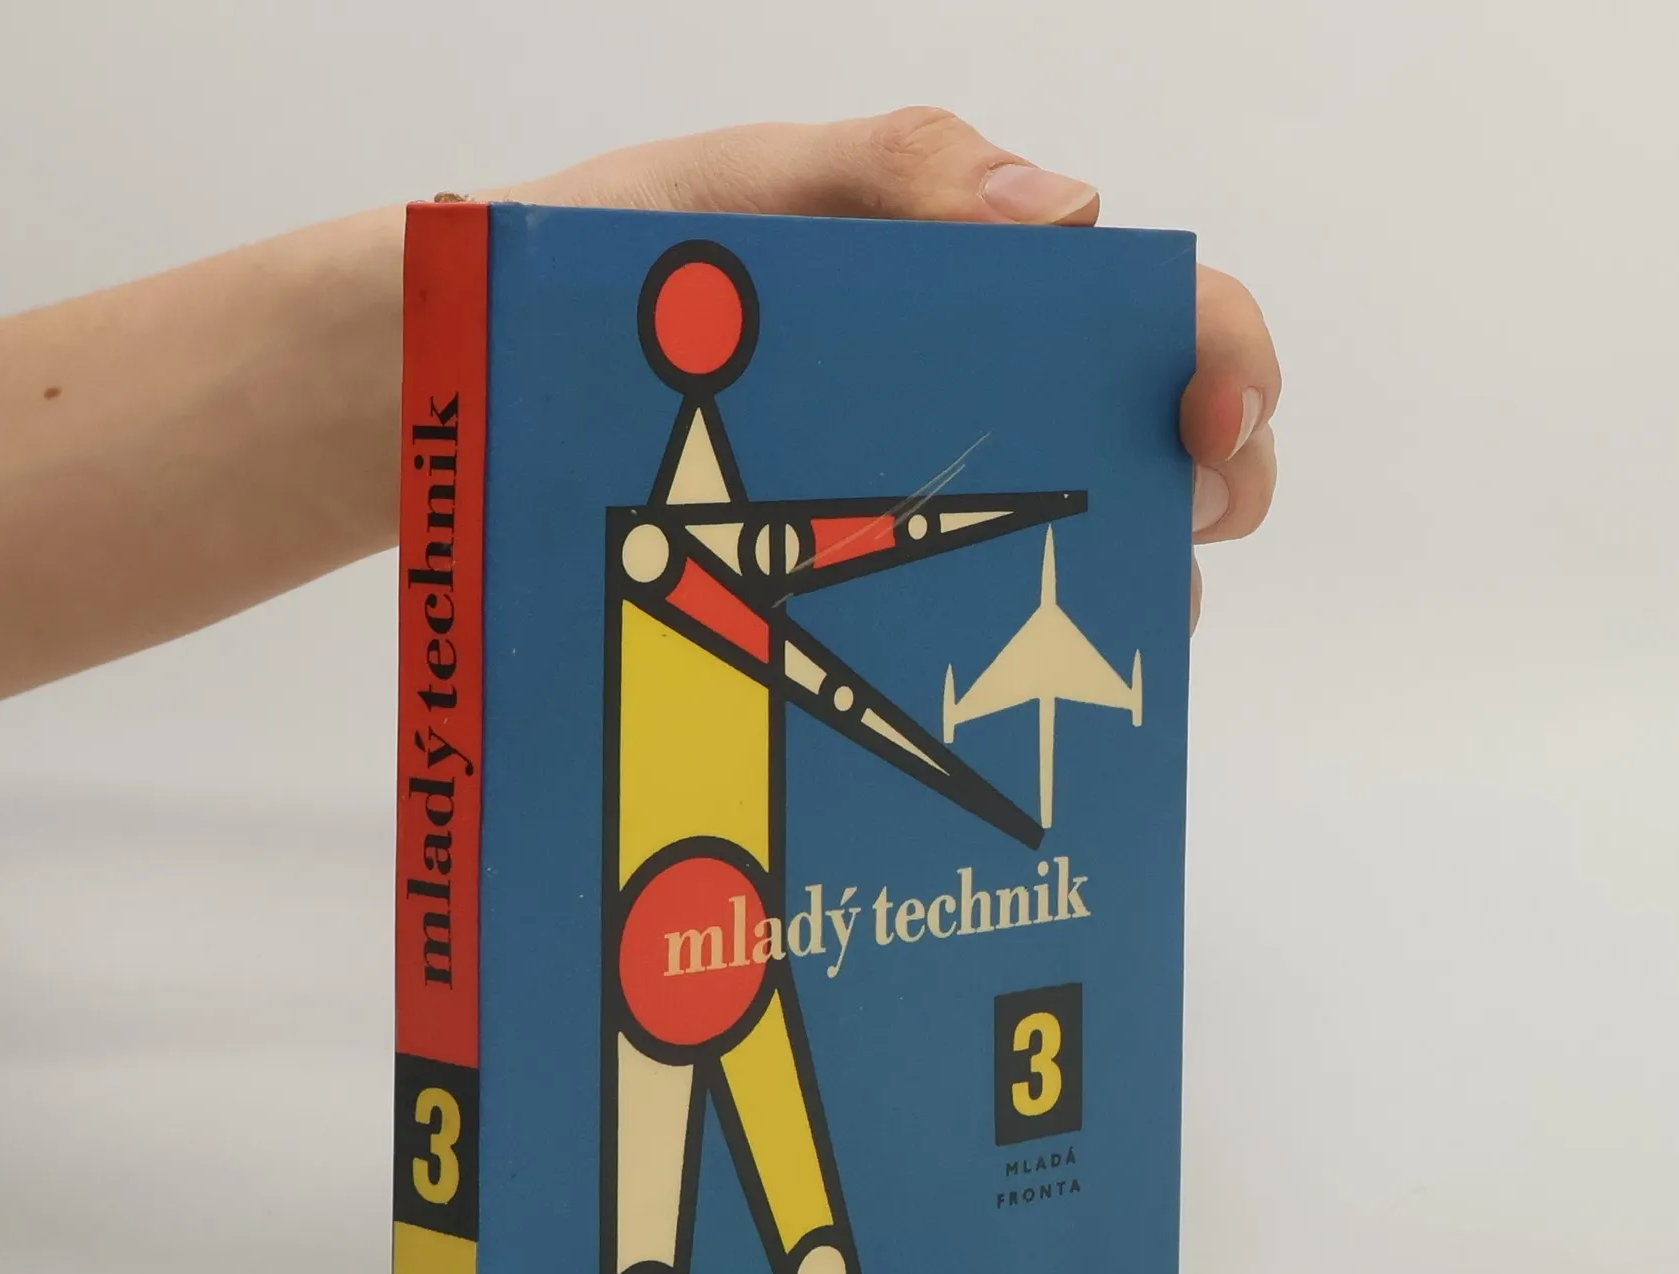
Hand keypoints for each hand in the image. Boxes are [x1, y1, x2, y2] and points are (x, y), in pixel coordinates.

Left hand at [507, 108, 1279, 630]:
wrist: (461, 390)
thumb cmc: (594, 274)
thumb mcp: (742, 197)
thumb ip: (895, 176)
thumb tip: (1075, 216)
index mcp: (967, 284)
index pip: (1150, 306)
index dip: (1218, 353)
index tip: (1207, 423)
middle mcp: (965, 395)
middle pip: (1142, 440)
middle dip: (1205, 481)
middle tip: (1175, 531)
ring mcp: (911, 498)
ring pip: (1074, 548)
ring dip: (1121, 586)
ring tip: (1115, 634)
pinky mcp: (851, 593)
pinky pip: (961, 627)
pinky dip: (1012, 656)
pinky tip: (1009, 692)